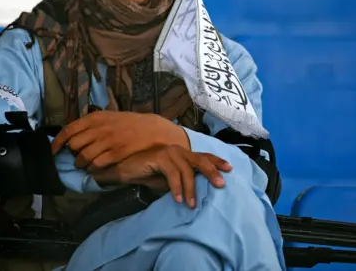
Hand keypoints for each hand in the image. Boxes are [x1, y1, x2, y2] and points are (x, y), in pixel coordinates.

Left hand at [51, 111, 189, 169]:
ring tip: (84, 164)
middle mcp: (99, 129)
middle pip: (74, 145)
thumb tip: (72, 133)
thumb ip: (91, 124)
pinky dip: (92, 168)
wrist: (152, 130)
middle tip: (76, 156)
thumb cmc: (129, 123)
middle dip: (72, 154)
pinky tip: (95, 168)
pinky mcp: (116, 153)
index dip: (58, 142)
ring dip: (81, 164)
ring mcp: (107, 141)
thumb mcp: (108, 117)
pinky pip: (96, 164)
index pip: (69, 130)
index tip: (54, 151)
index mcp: (95, 118)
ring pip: (83, 157)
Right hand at [89, 145, 231, 208]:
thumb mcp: (170, 179)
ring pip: (186, 170)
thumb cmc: (148, 175)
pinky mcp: (159, 157)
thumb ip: (183, 180)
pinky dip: (176, 187)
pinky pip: (172, 173)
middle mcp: (178, 150)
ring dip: (190, 189)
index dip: (217, 161)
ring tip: (191, 205)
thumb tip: (199, 191)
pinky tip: (178, 199)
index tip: (230, 169)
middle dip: (212, 172)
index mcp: (182, 154)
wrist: (126, 170)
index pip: (203, 156)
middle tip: (221, 184)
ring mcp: (169, 152)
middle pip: (200, 160)